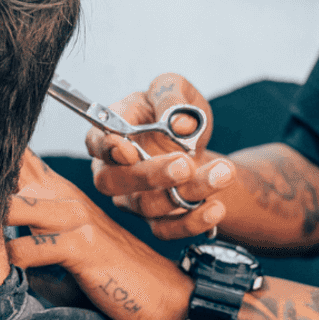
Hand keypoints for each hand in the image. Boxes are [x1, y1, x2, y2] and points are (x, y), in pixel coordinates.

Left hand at [6, 150, 192, 319]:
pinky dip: (11, 261)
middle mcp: (64, 198)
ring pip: (13, 206)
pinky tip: (3, 271)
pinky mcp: (81, 247)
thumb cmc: (108, 269)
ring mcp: (73, 219)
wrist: (159, 291)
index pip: (18, 157)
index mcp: (57, 194)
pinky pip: (29, 249)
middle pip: (10, 169)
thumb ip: (30, 233)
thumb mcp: (65, 243)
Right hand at [85, 74, 235, 239]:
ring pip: (148, 205)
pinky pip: (167, 230)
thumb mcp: (176, 89)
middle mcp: (116, 170)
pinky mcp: (158, 220)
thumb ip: (171, 95)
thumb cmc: (175, 112)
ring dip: (188, 190)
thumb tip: (179, 124)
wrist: (198, 143)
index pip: (95, 143)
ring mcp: (134, 198)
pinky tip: (216, 207)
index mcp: (112, 132)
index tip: (127, 148)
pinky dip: (193, 222)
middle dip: (150, 175)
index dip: (106, 148)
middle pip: (113, 182)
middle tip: (184, 164)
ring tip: (222, 172)